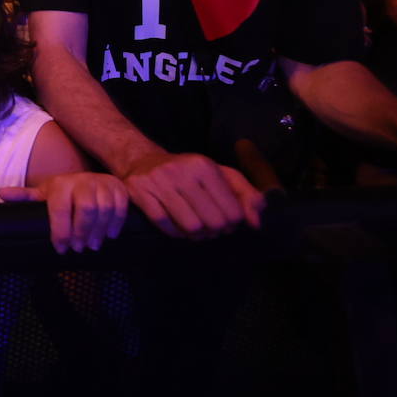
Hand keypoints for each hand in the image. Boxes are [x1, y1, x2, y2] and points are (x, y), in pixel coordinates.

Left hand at [1, 173, 128, 253]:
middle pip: (86, 210)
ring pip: (104, 210)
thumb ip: (26, 196)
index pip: (61, 209)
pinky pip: (121, 208)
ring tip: (93, 246)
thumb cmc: (64, 191)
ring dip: (99, 232)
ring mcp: (102, 184)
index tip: (61, 249)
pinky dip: (116, 224)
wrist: (92, 177)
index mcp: (61, 185)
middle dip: (82, 233)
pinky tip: (109, 235)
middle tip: (79, 249)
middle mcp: (82, 181)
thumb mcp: (44, 193)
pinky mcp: (119, 189)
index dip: (60, 232)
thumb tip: (1, 193)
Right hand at [120, 151, 263, 239]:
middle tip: (211, 227)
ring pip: (191, 227)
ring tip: (195, 229)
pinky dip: (175, 232)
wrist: (142, 161)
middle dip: (215, 231)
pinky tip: (177, 226)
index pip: (233, 212)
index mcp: (204, 166)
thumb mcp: (220, 175)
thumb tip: (256, 222)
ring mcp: (159, 182)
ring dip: (195, 234)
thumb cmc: (188, 172)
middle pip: (213, 222)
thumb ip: (246, 195)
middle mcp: (182, 171)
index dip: (233, 223)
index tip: (225, 220)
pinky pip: (166, 226)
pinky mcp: (141, 193)